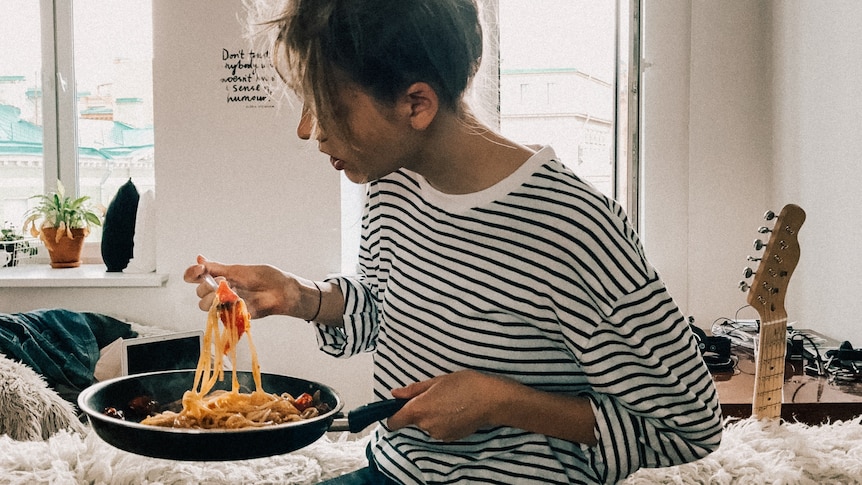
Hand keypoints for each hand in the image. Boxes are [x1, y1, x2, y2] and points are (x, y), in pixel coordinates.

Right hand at [183, 255, 307, 318]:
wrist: (282, 291)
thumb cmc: (267, 278)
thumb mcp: (239, 269)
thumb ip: (217, 267)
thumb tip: (200, 259)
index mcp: (221, 278)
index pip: (196, 277)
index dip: (192, 273)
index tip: (200, 269)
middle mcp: (222, 291)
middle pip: (199, 292)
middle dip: (207, 285)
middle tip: (224, 280)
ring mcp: (227, 304)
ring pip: (205, 305)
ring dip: (213, 297)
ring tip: (229, 291)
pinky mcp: (234, 315)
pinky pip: (220, 315)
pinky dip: (225, 306)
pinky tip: (236, 300)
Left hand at [386, 370, 517, 440]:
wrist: (491, 400)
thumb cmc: (466, 385)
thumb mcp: (437, 380)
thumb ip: (413, 390)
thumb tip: (395, 393)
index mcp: (419, 410)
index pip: (393, 422)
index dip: (393, 415)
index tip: (399, 407)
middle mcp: (426, 426)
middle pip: (413, 421)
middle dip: (420, 410)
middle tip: (436, 395)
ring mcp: (438, 434)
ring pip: (427, 425)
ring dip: (433, 415)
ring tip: (449, 401)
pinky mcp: (450, 438)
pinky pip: (439, 429)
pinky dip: (443, 421)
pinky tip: (456, 410)